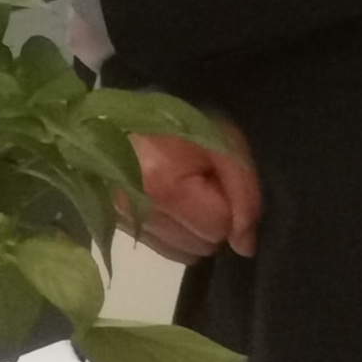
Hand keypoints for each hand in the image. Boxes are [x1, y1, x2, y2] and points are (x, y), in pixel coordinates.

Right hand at [128, 123, 260, 262]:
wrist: (118, 108)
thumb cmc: (174, 119)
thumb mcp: (222, 141)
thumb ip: (243, 191)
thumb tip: (245, 246)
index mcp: (165, 186)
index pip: (220, 227)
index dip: (230, 204)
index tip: (217, 177)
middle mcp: (139, 211)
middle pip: (202, 245)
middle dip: (212, 219)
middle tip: (201, 183)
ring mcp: (123, 221)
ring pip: (184, 252)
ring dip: (194, 229)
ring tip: (185, 193)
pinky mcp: (117, 224)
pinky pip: (164, 249)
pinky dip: (175, 233)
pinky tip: (170, 204)